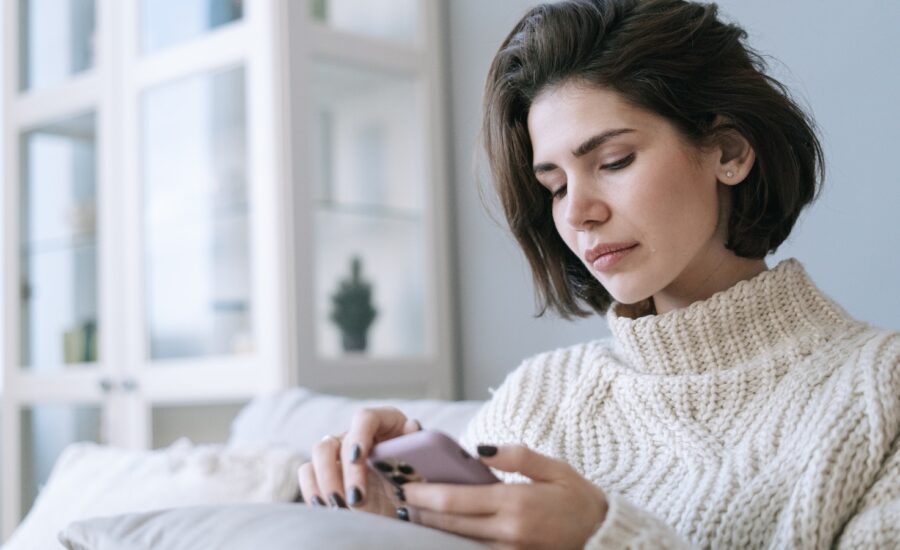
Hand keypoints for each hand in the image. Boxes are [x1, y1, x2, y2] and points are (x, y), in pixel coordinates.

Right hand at [297, 407, 421, 517]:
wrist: (407, 490)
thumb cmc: (417, 468)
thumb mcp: (424, 457)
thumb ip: (419, 443)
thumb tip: (412, 426)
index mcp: (382, 421)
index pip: (364, 419)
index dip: (359, 436)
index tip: (357, 458)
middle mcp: (356, 432)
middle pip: (336, 441)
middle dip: (342, 472)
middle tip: (355, 499)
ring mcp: (338, 449)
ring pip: (318, 453)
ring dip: (325, 482)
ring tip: (340, 508)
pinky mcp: (325, 468)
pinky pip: (308, 472)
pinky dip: (313, 490)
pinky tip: (326, 508)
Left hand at [400, 444, 607, 549]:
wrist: (603, 536)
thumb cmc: (578, 498)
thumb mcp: (554, 467)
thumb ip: (516, 456)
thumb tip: (479, 450)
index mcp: (515, 503)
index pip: (457, 500)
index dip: (426, 495)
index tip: (406, 485)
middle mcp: (508, 532)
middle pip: (450, 524)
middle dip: (421, 512)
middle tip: (400, 498)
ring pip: (458, 541)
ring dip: (434, 528)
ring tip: (413, 513)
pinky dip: (456, 541)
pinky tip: (444, 529)